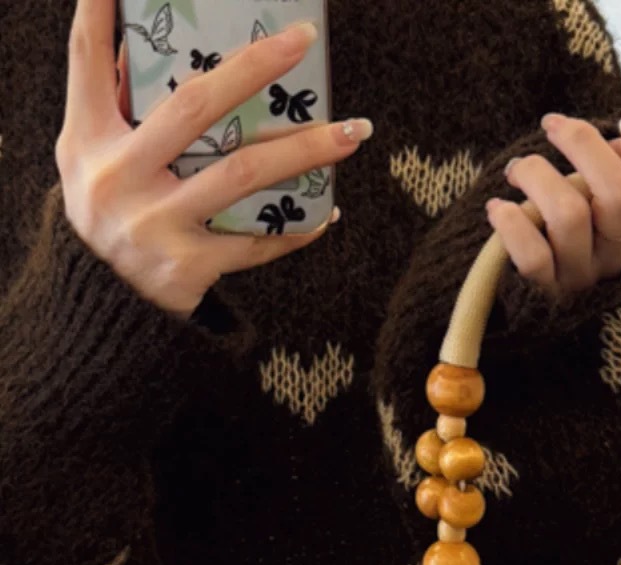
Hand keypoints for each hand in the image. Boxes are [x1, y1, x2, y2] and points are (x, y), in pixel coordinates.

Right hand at [56, 0, 370, 317]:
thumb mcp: (89, 151)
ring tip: (353, 132)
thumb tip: (140, 33)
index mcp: (89, 137)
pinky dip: (295, 227)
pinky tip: (326, 210)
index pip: (88, 58)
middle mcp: (119, 177)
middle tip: (302, 40)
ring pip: (243, 174)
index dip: (100, 13)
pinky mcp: (188, 267)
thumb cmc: (106, 206)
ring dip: (304, 150)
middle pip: (194, 107)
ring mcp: (155, 224)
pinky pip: (255, 242)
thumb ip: (111, 97)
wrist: (102, 301)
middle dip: (252, 67)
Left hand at [485, 113, 620, 293]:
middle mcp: (616, 257)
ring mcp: (580, 276)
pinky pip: (533, 256)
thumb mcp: (601, 181)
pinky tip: (501, 207)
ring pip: (570, 216)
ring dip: (536, 175)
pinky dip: (513, 223)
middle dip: (585, 146)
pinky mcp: (542, 290)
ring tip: (517, 169)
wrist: (504, 269)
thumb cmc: (560, 209)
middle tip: (553, 126)